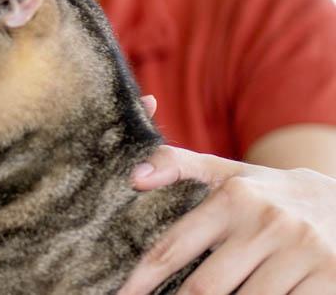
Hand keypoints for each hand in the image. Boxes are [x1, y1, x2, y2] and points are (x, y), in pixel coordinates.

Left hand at [118, 146, 335, 294]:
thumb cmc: (273, 195)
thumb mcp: (230, 174)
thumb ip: (178, 166)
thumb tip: (133, 178)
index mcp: (235, 198)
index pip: (173, 248)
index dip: (141, 280)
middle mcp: (268, 223)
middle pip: (204, 287)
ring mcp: (303, 252)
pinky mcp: (331, 278)